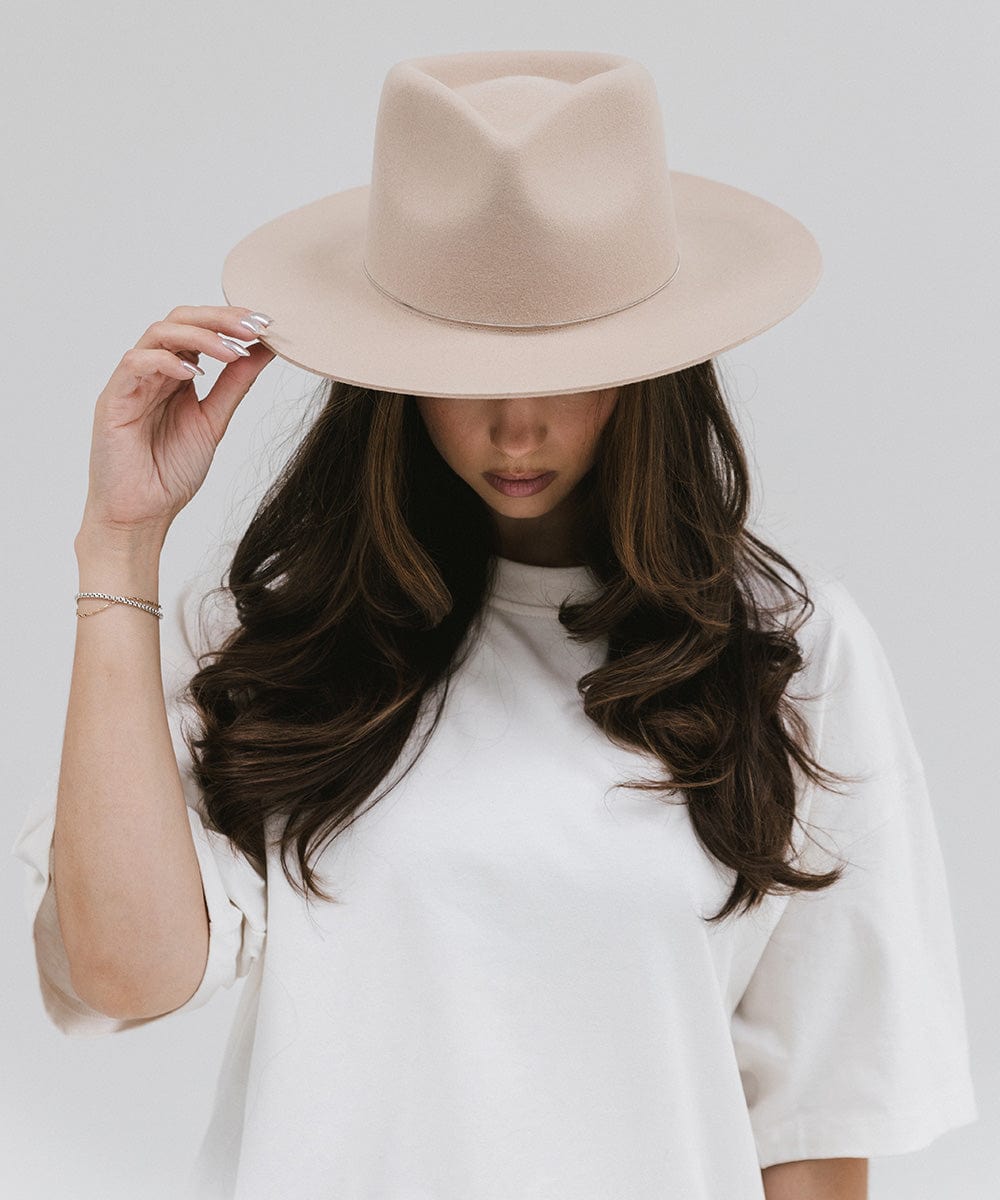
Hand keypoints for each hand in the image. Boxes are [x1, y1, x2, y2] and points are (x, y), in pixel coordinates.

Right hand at [77, 304, 275, 543]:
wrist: (143, 514)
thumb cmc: (170, 472)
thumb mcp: (214, 420)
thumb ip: (235, 384)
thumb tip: (263, 350)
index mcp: (175, 373)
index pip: (200, 328)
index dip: (231, 320)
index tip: (266, 324)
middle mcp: (152, 371)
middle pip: (179, 320)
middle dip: (219, 318)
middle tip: (254, 326)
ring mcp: (131, 383)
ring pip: (157, 335)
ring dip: (199, 336)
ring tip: (232, 351)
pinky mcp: (113, 401)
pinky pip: (134, 365)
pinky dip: (165, 362)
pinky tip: (193, 373)